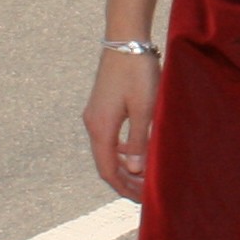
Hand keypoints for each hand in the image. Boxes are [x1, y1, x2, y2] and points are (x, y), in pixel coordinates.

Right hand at [83, 48, 159, 201]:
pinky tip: (137, 150)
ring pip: (108, 150)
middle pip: (106, 164)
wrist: (125, 40)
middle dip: (125, 181)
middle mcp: (93, 124)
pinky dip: (122, 149)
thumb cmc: (138, 72)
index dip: (125, 189)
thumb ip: (140, 141)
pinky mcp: (102, 106)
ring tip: (144, 176)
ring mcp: (95, 115)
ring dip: (124, 166)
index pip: (108, 171)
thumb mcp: (144, 109)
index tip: (143, 199)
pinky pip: (110, 137)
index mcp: (101, 128)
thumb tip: (134, 171)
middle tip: (146, 194)